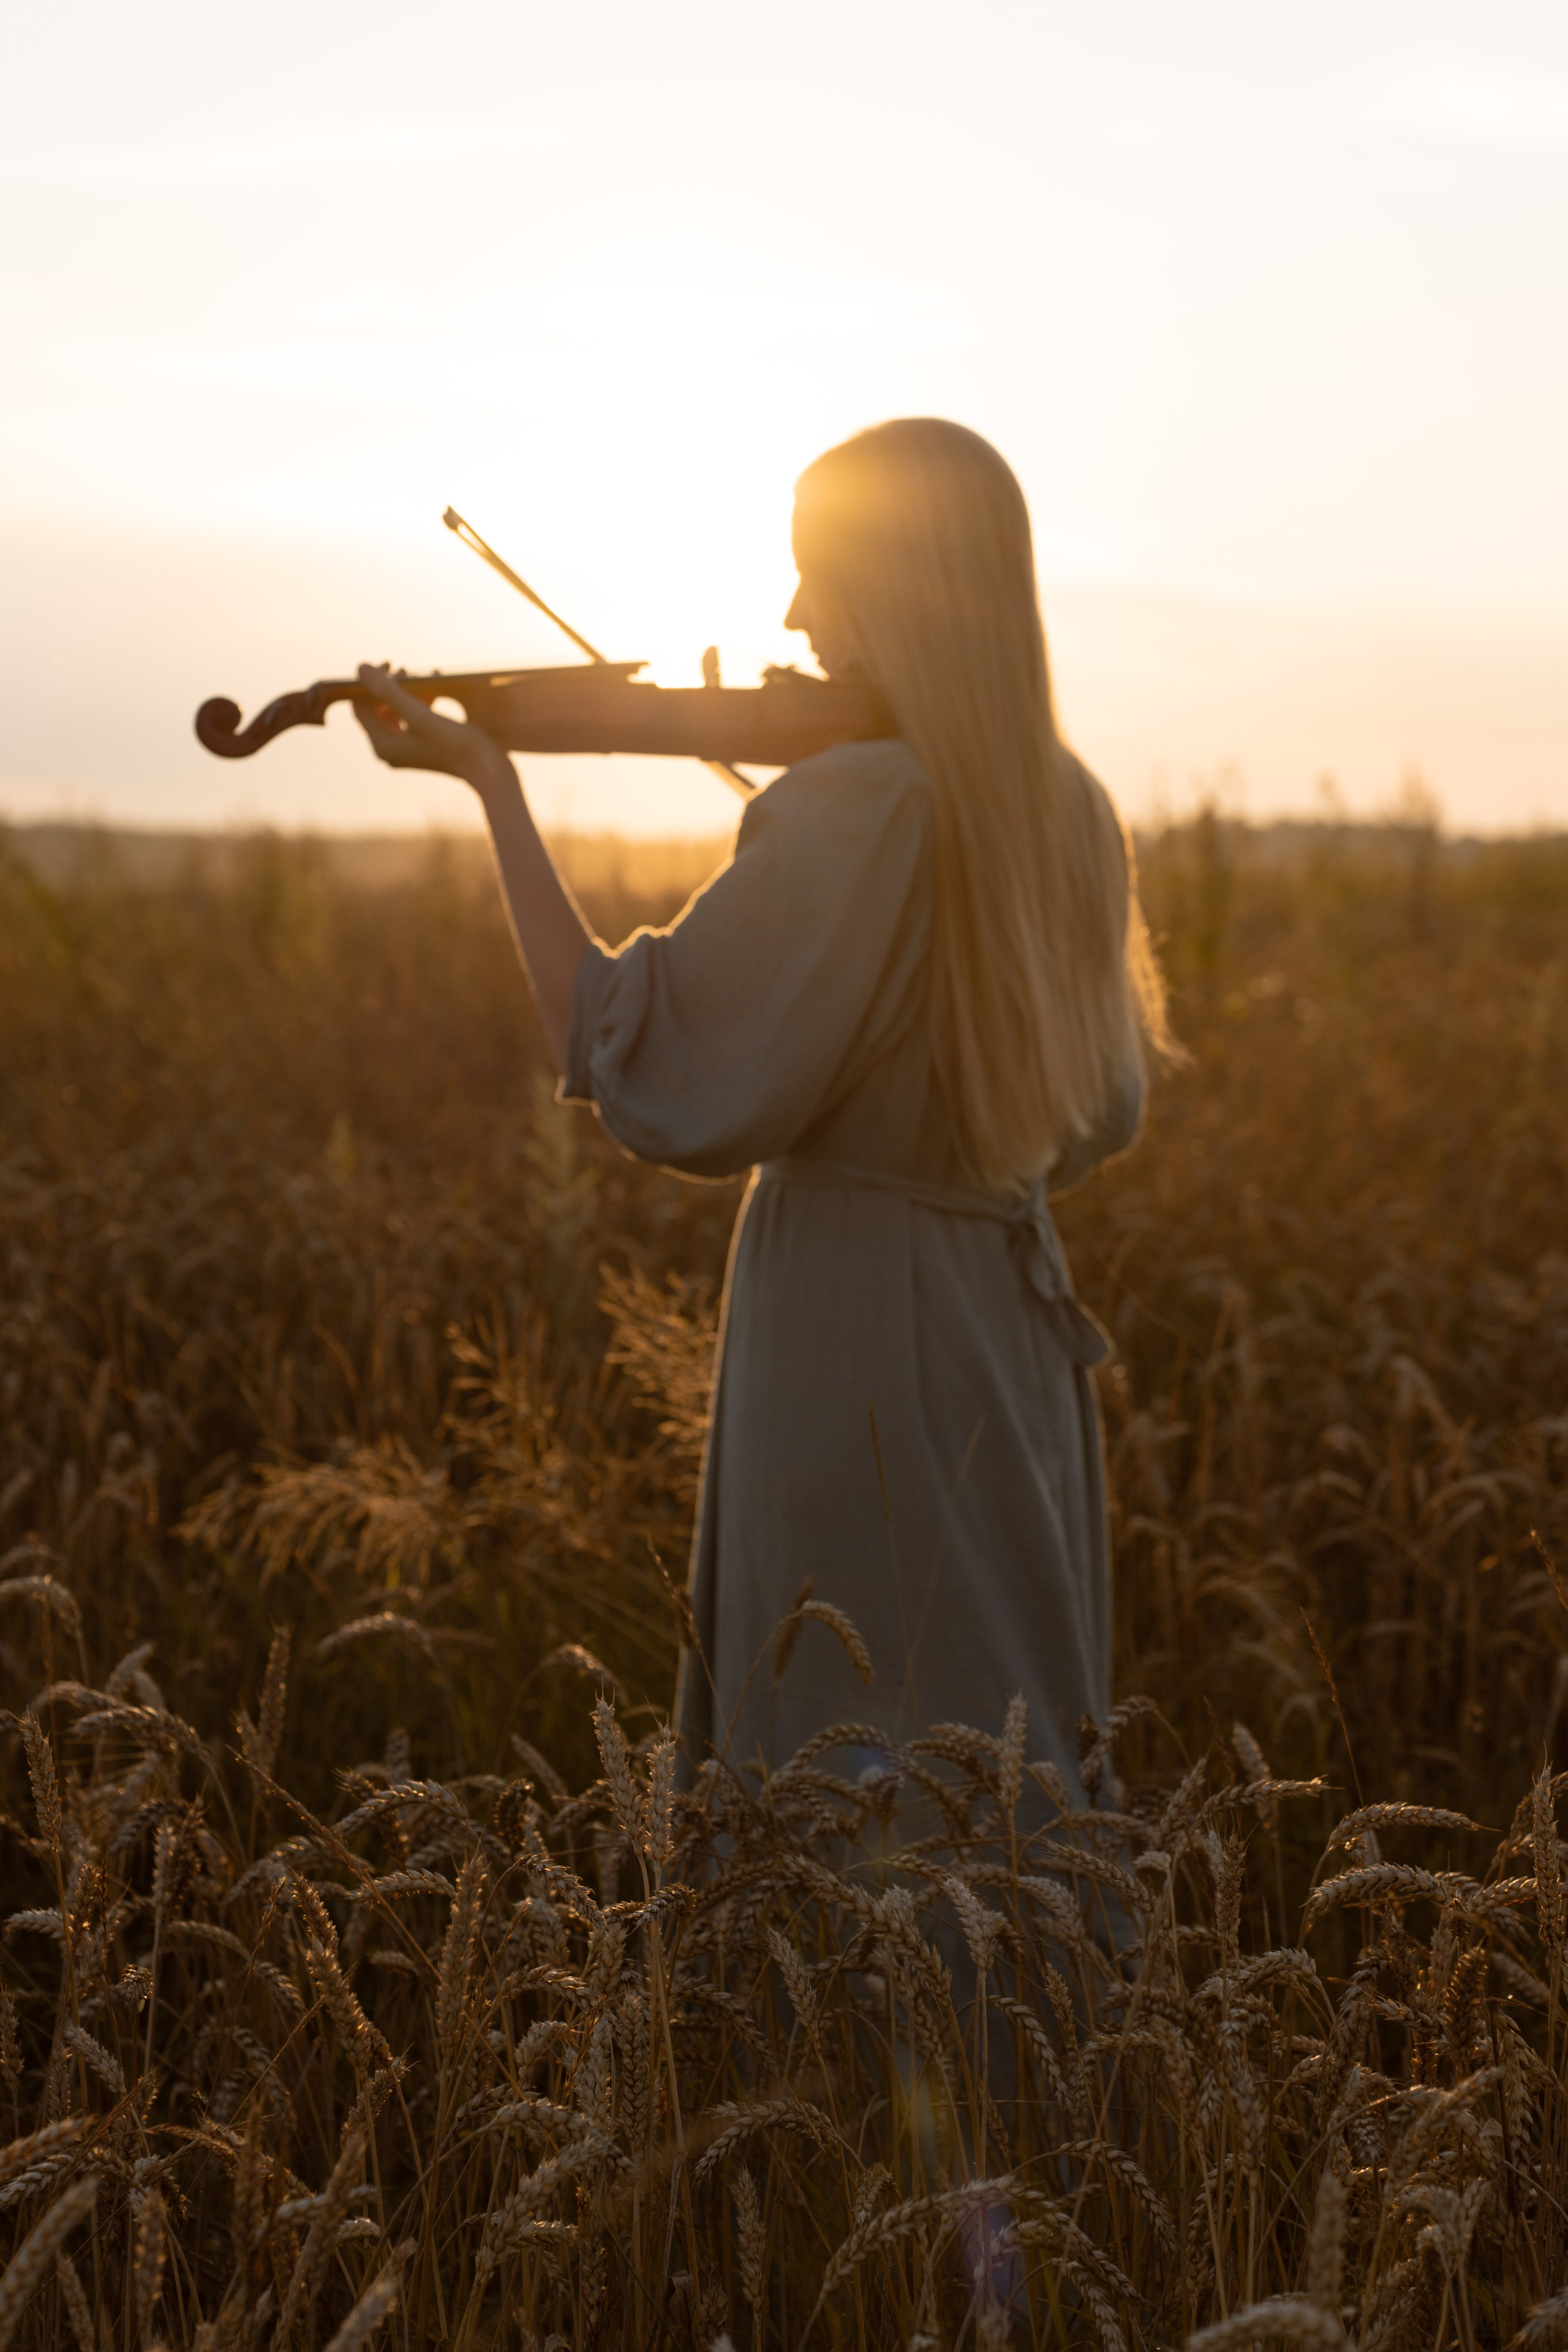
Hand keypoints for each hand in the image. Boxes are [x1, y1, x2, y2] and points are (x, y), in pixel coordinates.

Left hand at [353, 664, 512, 795]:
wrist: (488, 769)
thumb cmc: (454, 743)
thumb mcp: (419, 714)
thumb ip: (388, 691)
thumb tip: (360, 668)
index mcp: (383, 745)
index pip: (361, 707)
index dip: (369, 683)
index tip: (390, 664)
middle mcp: (390, 749)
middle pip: (377, 708)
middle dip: (389, 686)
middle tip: (407, 669)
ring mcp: (406, 749)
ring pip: (395, 711)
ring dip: (406, 691)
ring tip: (422, 676)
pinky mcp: (423, 745)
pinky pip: (411, 718)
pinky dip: (419, 702)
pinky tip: (434, 689)